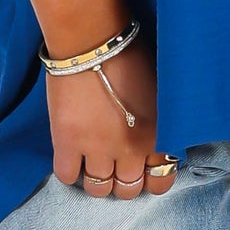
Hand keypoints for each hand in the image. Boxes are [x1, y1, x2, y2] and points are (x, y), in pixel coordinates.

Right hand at [44, 31, 178, 198]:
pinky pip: (67, 176)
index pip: (161, 182)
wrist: (93, 40)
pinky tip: (72, 155)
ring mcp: (97, 150)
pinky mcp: (67, 143)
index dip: (151, 178)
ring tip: (93, 161)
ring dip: (97, 178)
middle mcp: (131, 151)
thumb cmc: (132, 55)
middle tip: (115, 164)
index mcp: (159, 137)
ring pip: (98, 189)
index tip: (142, 169)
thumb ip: (162, 124)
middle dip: (123, 180)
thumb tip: (159, 142)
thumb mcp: (161, 94)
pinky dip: (70, 171)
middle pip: (128, 190)